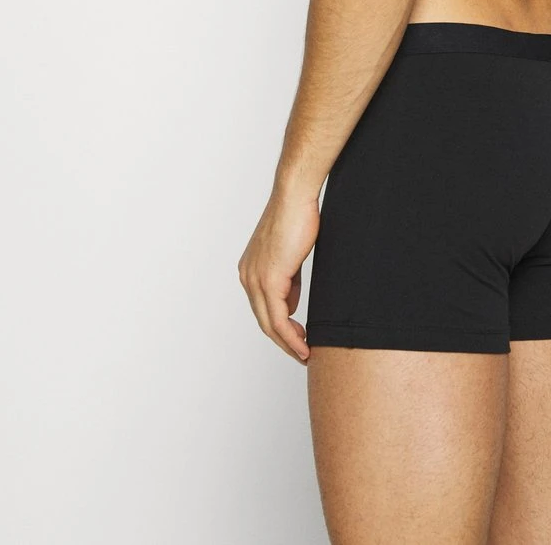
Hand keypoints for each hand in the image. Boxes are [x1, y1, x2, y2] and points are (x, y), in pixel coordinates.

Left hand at [238, 190, 320, 363]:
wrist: (295, 197)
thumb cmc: (297, 217)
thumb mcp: (291, 256)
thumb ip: (288, 280)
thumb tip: (291, 304)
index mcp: (250, 269)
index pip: (262, 308)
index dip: (279, 327)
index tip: (296, 339)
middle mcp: (247, 276)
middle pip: (263, 320)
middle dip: (283, 341)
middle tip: (300, 353)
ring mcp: (255, 279)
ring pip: (269, 323)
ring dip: (288, 343)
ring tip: (304, 354)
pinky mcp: (269, 279)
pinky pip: (279, 318)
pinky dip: (291, 335)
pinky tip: (303, 344)